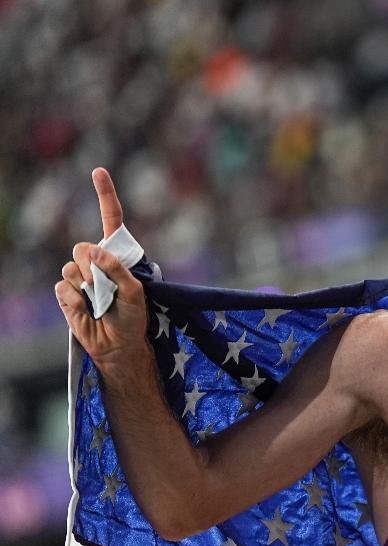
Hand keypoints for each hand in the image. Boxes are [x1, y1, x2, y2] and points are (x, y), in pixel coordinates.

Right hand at [55, 168, 150, 370]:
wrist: (118, 344)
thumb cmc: (133, 317)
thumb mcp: (135, 291)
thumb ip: (117, 268)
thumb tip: (93, 250)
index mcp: (117, 254)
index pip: (111, 219)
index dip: (105, 194)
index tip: (98, 171)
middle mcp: (96, 261)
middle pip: (82, 247)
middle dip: (94, 268)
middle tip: (108, 289)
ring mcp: (79, 277)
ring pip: (71, 269)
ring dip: (88, 288)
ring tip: (101, 303)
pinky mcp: (66, 294)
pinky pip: (64, 288)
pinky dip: (76, 301)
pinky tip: (87, 310)